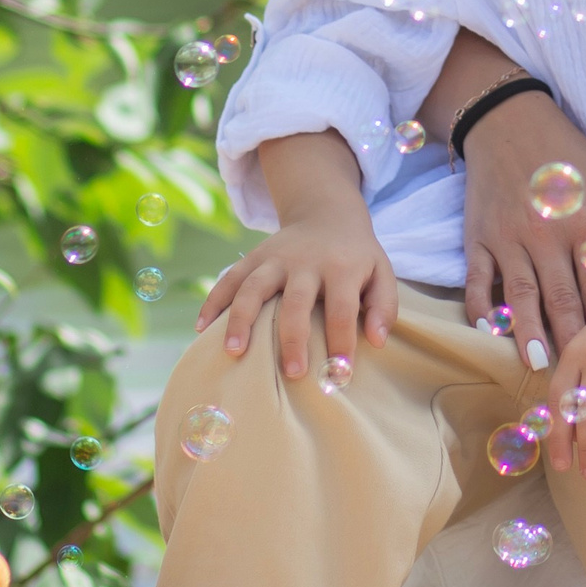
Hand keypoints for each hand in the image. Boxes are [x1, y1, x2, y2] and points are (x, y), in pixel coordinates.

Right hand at [197, 203, 394, 381]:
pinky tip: (201, 328)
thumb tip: (378, 341)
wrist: (327, 213)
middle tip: (294, 372)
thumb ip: (384, 306)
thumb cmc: (356, 255)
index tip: (341, 371)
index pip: (342, 309)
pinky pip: (228, 279)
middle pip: (296, 302)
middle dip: (293, 339)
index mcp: (341, 268)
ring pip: (253, 288)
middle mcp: (305, 262)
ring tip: (234, 352)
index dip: (342, 340)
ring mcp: (274, 259)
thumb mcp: (381, 272)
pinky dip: (213, 302)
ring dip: (241, 320)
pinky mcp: (252, 258)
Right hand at [459, 90, 585, 366]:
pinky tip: (490, 331)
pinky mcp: (477, 236)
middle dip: (571, 339)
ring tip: (537, 364)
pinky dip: (482, 306)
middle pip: (562, 298)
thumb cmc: (570, 155)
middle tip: (580, 375)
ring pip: (520, 296)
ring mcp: (508, 237)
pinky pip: (478, 279)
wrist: (509, 121)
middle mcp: (547, 234)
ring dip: (528, 334)